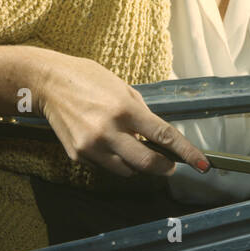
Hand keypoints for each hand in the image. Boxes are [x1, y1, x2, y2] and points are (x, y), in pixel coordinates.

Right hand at [35, 52, 208, 177]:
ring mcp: (91, 146)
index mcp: (124, 109)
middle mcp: (108, 130)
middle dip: (164, 167)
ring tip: (131, 147)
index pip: (164, 136)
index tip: (202, 164)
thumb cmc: (87, 79)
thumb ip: (140, 113)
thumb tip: (156, 137)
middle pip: (147, 163)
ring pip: (127, 171)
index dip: (187, 152)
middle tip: (169, 165)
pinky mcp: (77, 155)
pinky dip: (114, 160)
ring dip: (137, 165)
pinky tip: (106, 142)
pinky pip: (105, 167)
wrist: (47, 83)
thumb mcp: (121, 88)